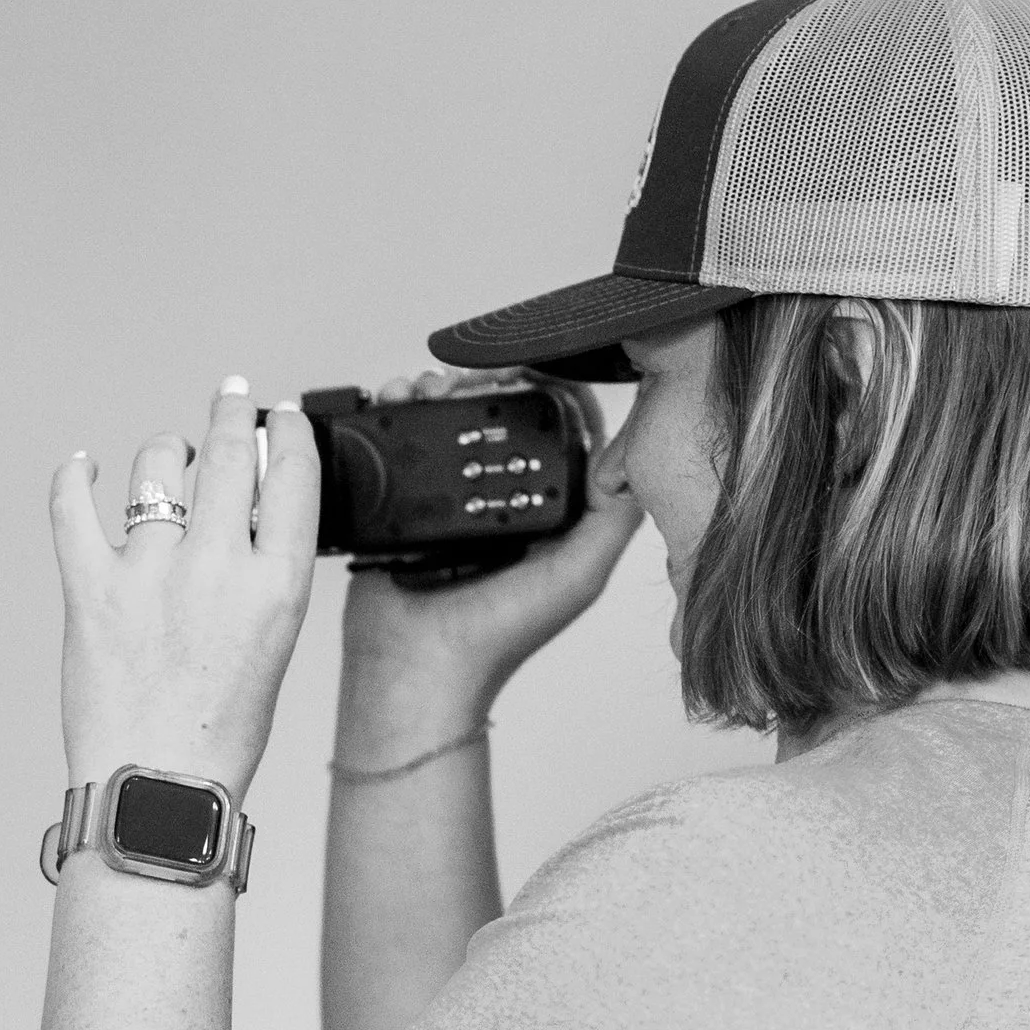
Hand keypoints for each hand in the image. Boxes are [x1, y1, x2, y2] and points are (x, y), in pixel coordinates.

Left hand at [49, 379, 319, 805]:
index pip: (293, 476)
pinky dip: (74, 478)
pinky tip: (81, 468)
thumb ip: (260, 579)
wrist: (154, 789)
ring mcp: (149, 572)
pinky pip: (72, 506)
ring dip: (166, 451)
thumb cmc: (217, 738)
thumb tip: (242, 517)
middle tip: (231, 399)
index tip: (279, 417)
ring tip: (169, 456)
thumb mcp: (272, 650)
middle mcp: (216, 567)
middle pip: (230, 453)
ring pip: (156, 467)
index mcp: (277, 587)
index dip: (287, 433)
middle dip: (231, 415)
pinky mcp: (89, 587)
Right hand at [337, 369, 642, 755]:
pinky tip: (398, 399)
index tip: (531, 365)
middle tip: (471, 376)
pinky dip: (401, 413)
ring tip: (429, 387)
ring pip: (451, 422)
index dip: (550, 390)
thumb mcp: (579, 575)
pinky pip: (406, 442)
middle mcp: (502, 500)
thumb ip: (612, 519)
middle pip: (501, 415)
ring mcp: (452, 501)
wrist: (416, 664)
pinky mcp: (406, 502)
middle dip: (486, 382)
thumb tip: (631, 456)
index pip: (560, 431)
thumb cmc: (498, 635)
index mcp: (549, 512)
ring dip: (440, 392)